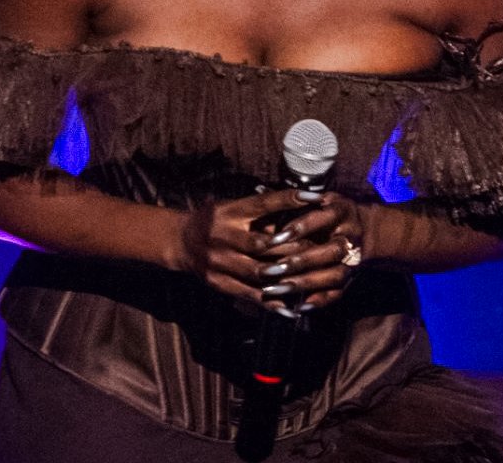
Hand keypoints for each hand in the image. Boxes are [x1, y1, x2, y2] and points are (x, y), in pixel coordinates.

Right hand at [172, 189, 360, 310]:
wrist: (181, 241)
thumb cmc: (217, 219)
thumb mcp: (234, 207)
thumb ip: (262, 210)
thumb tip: (302, 203)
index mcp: (229, 212)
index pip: (263, 204)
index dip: (290, 200)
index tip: (317, 198)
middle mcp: (222, 235)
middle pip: (263, 244)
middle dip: (293, 246)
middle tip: (321, 247)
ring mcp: (218, 261)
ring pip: (258, 271)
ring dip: (286, 275)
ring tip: (312, 276)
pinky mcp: (217, 282)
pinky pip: (249, 293)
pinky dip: (272, 300)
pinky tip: (291, 304)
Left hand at [254, 193, 367, 311]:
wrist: (364, 229)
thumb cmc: (327, 211)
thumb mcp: (315, 198)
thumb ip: (291, 199)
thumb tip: (258, 189)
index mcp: (340, 211)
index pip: (320, 219)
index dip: (299, 228)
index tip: (274, 238)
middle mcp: (350, 235)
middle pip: (330, 251)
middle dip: (300, 261)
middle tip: (270, 270)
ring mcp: (353, 259)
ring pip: (333, 275)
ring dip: (304, 284)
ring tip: (275, 290)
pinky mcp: (351, 278)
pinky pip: (337, 293)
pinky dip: (319, 301)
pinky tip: (297, 307)